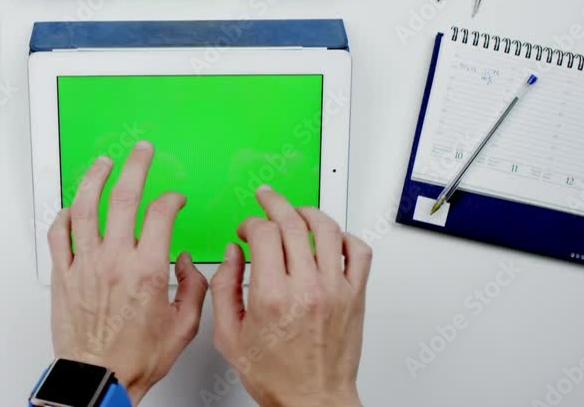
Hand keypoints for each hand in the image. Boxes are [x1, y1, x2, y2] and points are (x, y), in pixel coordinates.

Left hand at [47, 141, 208, 404]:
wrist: (98, 379)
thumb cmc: (135, 359)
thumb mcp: (184, 327)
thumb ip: (193, 288)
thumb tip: (186, 263)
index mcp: (147, 270)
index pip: (161, 214)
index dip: (172, 199)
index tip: (176, 199)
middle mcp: (115, 260)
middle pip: (123, 197)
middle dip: (136, 166)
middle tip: (141, 152)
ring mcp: (85, 265)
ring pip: (86, 207)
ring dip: (94, 178)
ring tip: (102, 163)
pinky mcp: (62, 276)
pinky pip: (58, 235)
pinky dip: (64, 215)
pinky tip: (72, 206)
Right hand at [210, 186, 371, 406]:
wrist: (312, 401)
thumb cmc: (276, 376)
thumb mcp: (230, 336)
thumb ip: (224, 289)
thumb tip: (232, 254)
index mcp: (272, 296)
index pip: (263, 234)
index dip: (250, 223)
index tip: (246, 230)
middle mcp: (306, 288)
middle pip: (293, 223)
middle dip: (274, 203)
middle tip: (266, 198)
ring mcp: (334, 289)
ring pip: (327, 229)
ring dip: (308, 212)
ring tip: (297, 211)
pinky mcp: (354, 296)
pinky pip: (359, 252)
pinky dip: (346, 236)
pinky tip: (331, 238)